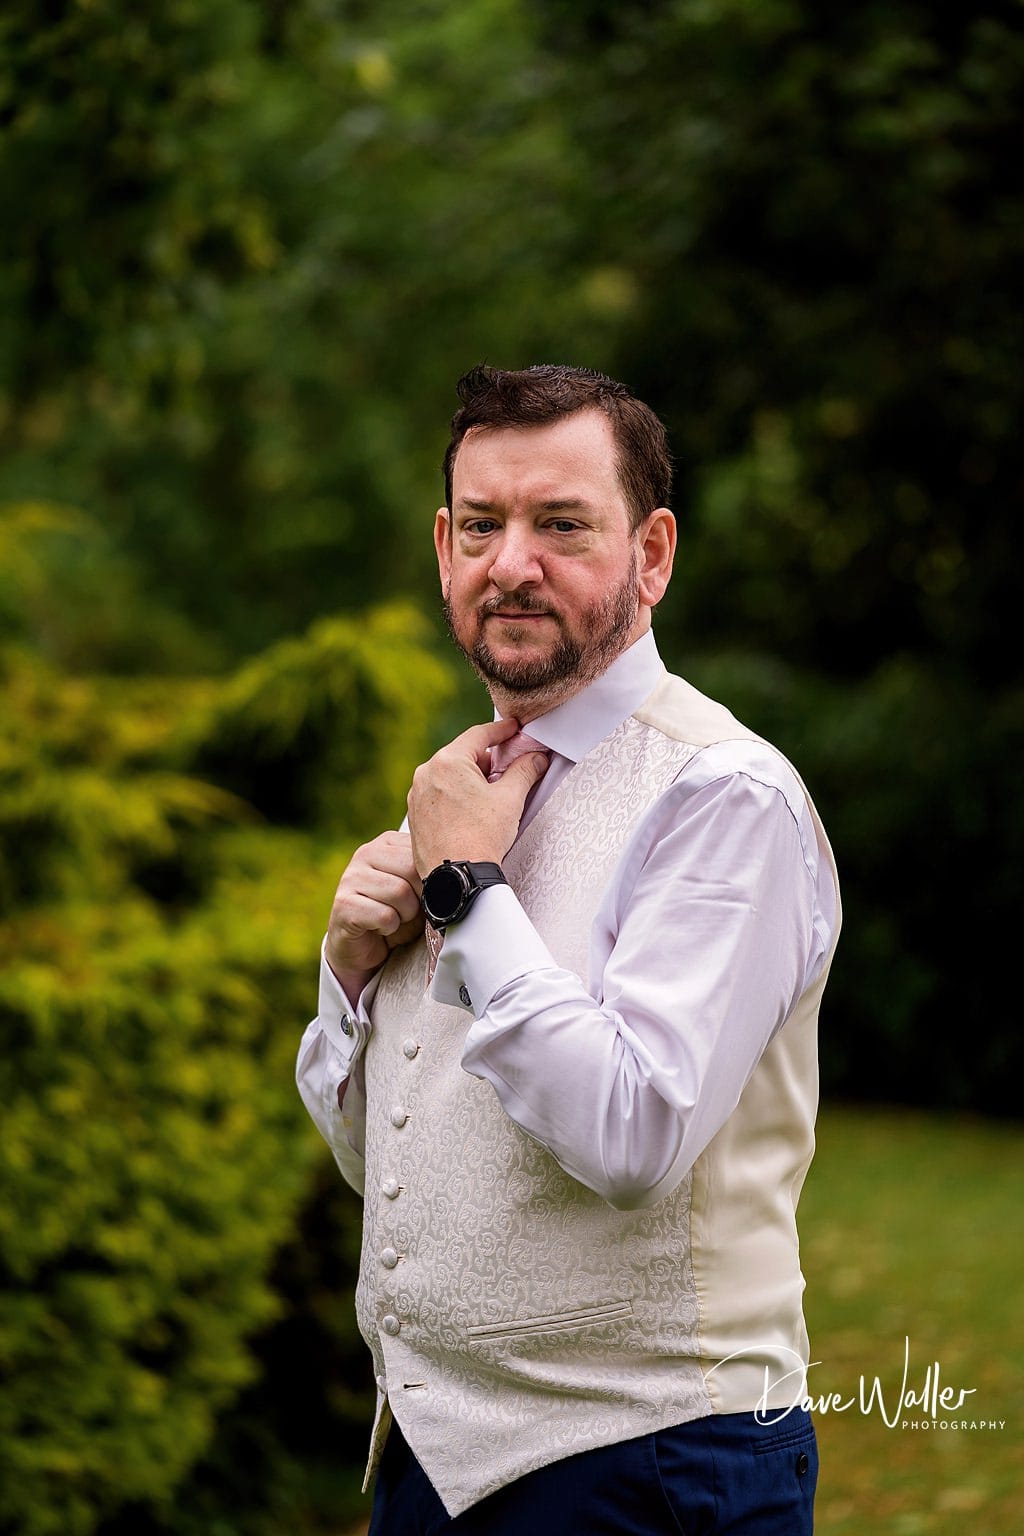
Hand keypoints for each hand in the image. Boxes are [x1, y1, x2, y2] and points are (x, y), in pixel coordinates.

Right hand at [325, 830, 423, 997]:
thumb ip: (431, 874)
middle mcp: (365, 853)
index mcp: (387, 843)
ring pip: (399, 893)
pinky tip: (380, 928)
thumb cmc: (398, 914)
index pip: (421, 850)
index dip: (433, 878)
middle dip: (419, 898)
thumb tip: (456, 874)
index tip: (427, 894)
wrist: (365, 947)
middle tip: (410, 910)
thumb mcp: (419, 890)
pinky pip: (384, 916)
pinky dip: (390, 928)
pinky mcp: (343, 905)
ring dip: (405, 915)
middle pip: (411, 869)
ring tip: (395, 919)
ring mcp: (350, 878)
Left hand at [407, 718, 548, 878]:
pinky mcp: (415, 816)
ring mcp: (417, 796)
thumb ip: (525, 770)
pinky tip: (473, 812)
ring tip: (492, 796)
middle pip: (463, 756)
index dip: (501, 730)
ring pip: (449, 776)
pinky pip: (438, 795)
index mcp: (447, 762)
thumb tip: (536, 758)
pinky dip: (456, 796)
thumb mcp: (511, 799)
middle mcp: (426, 774)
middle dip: (487, 760)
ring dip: (471, 780)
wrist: (458, 878)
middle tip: (508, 768)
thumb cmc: (481, 838)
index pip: (479, 735)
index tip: (513, 728)